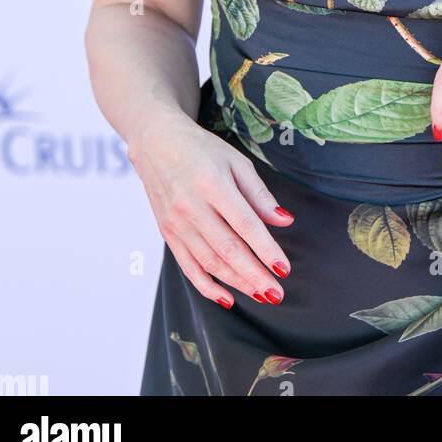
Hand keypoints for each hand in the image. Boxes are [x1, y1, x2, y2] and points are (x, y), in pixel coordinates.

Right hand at [128, 107, 295, 308]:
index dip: (265, 249)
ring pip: (209, 261)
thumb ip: (259, 194)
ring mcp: (176, 222)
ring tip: (260, 295)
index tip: (284, 269)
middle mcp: (191, 206)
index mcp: (213, 184)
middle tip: (276, 294)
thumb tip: (285, 221)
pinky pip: (188, 266)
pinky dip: (206, 285)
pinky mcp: (166, 233)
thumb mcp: (236, 161)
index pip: (245, 224)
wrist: (156, 143)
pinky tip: (226, 298)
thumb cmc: (202, 149)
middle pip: (228, 249)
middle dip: (254, 275)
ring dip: (236, 283)